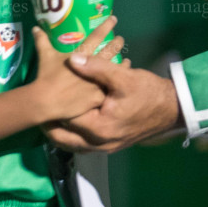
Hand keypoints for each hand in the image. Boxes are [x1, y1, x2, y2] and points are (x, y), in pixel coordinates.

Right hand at [30, 17, 122, 122]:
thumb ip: (42, 41)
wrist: (47, 100)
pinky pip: (111, 89)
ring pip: (115, 70)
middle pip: (110, 51)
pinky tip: (122, 84)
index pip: (97, 36)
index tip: (114, 19)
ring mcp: (97, 81)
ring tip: (128, 61)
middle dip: (117, 43)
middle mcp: (92, 64)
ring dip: (122, 64)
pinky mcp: (98, 96)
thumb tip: (36, 28)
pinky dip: (117, 85)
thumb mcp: (45, 56)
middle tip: (121, 39)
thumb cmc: (46, 76)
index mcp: (81, 54)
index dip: (106, 26)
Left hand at [47, 55, 181, 153]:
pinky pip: (85, 145)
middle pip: (64, 139)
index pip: (65, 121)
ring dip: (61, 133)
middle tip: (35, 113)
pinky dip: (74, 136)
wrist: (172, 109)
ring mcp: (106, 148)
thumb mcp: (123, 77)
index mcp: (99, 127)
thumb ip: (96, 68)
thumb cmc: (148, 92)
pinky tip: (70, 122)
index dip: (50, 110)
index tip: (37, 100)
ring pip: (73, 145)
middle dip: (49, 127)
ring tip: (48, 118)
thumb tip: (71, 58)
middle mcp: (100, 143)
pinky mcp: (111, 147)